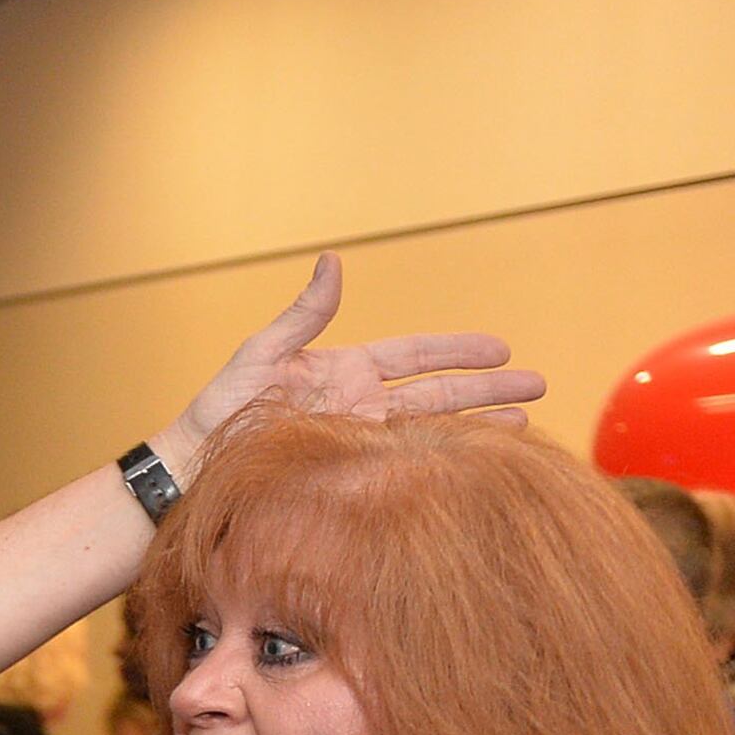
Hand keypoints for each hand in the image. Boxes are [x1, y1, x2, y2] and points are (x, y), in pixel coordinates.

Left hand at [160, 253, 544, 481]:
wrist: (195, 467)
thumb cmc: (221, 409)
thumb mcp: (262, 353)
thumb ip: (304, 315)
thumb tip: (331, 259)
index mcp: (346, 370)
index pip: (416, 355)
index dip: (458, 351)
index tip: (501, 349)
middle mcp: (361, 405)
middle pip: (439, 392)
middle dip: (488, 390)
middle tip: (538, 385)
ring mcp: (360, 442)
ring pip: (431, 431)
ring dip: (477, 427)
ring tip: (524, 426)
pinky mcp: (353, 475)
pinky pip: (405, 468)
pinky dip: (441, 465)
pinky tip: (475, 467)